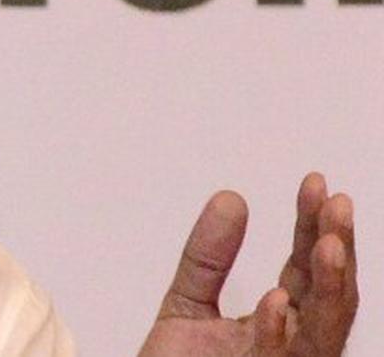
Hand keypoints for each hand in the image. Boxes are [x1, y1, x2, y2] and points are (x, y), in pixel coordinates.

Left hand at [140, 173, 356, 355]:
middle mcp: (289, 348)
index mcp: (278, 323)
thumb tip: (231, 198)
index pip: (306, 269)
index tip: (316, 184)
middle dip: (338, 250)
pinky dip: (279, 333)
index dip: (314, 227)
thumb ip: (208, 256)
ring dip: (328, 288)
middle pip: (328, 298)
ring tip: (327, 244)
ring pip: (322, 335)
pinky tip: (277, 299)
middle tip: (337, 204)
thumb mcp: (186, 304)